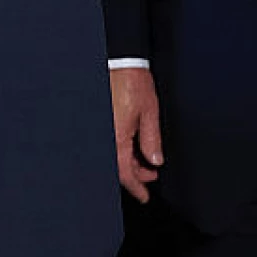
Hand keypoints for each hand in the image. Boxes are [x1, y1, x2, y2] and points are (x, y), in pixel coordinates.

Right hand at [111, 66, 163, 202]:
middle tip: (151, 175)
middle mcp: (105, 135)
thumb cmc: (131, 81)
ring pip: (113, 156)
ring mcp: (102, 128)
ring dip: (129, 162)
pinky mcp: (101, 121)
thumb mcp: (149, 112)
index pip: (125, 173)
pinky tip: (133, 146)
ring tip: (146, 160)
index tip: (145, 196)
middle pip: (117, 167)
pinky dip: (121, 149)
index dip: (137, 188)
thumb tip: (154, 160)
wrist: (118, 60)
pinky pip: (110, 143)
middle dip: (136, 175)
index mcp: (117, 137)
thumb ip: (152, 139)